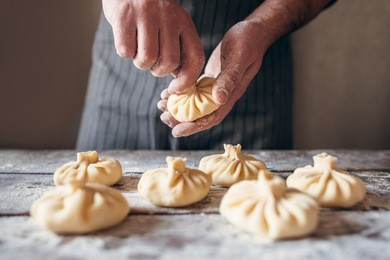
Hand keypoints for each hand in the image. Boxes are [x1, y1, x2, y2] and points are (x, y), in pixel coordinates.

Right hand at [103, 0, 204, 90]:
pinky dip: (125, 52)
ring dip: (140, 63)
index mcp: (184, 22)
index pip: (195, 57)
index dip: (187, 80)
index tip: (175, 89)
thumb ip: (178, 48)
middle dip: (158, 70)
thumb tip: (180, 81)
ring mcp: (146, 15)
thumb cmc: (150, 13)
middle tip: (151, 61)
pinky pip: (126, 51)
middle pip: (169, 62)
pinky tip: (126, 39)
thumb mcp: (171, 24)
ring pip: (147, 59)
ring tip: (138, 49)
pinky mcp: (124, 16)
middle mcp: (169, 17)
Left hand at [158, 19, 268, 136]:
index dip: (194, 126)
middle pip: (201, 114)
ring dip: (179, 107)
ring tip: (161, 106)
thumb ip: (230, 78)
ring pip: (196, 103)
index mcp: (231, 93)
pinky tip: (168, 91)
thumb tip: (218, 99)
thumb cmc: (249, 41)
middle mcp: (223, 94)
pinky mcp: (211, 77)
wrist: (254, 31)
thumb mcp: (240, 57)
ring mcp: (217, 86)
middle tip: (164, 118)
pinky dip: (182, 93)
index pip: (212, 117)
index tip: (177, 132)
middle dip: (181, 120)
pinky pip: (194, 90)